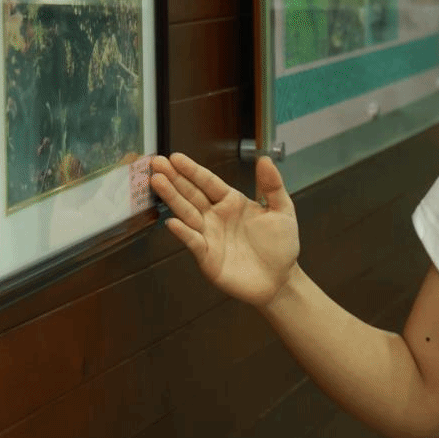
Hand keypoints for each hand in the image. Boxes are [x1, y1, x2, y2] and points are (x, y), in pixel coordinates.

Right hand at [149, 152, 299, 307]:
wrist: (280, 280)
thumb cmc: (280, 246)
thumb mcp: (282, 211)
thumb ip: (273, 185)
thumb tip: (265, 159)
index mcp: (232, 202)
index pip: (208, 182)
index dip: (192, 170)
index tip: (176, 157)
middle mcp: (216, 216)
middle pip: (191, 194)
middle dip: (174, 178)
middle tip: (156, 163)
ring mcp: (209, 235)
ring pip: (187, 213)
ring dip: (172, 198)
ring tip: (157, 181)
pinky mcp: (207, 257)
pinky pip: (193, 242)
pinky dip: (183, 232)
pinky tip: (172, 221)